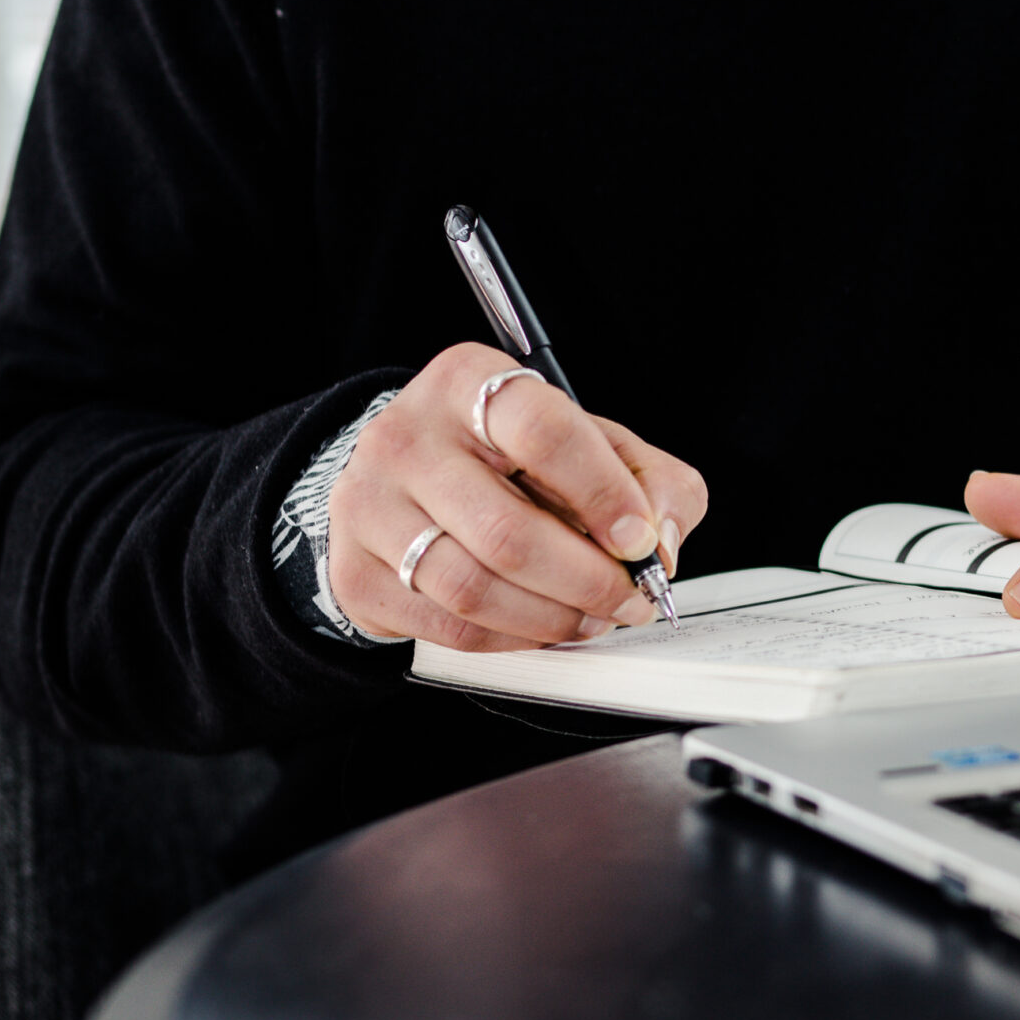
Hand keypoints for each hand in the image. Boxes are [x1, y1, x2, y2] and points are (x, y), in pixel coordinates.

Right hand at [328, 343, 707, 651]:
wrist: (404, 477)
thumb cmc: (506, 454)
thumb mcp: (587, 439)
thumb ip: (649, 478)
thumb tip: (662, 539)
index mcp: (469, 381)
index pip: (541, 429)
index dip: (603, 491)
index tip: (640, 537)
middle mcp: (409, 437)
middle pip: (507, 529)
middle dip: (587, 579)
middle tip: (629, 596)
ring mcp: (371, 506)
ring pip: (475, 588)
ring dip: (553, 617)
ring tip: (593, 616)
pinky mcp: (357, 572)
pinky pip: (448, 627)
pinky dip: (512, 638)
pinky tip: (542, 625)